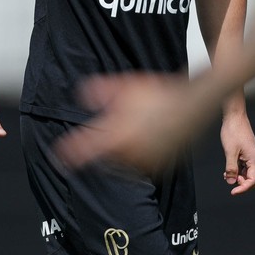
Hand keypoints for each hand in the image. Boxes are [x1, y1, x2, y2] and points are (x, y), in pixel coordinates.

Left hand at [55, 73, 218, 172]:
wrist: (194, 103)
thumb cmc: (163, 93)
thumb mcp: (128, 86)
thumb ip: (102, 91)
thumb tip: (83, 93)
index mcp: (119, 134)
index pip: (86, 147)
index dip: (70, 151)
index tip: (60, 155)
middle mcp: (131, 151)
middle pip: (106, 159)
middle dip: (103, 148)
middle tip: (113, 132)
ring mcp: (148, 160)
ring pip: (124, 165)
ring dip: (121, 155)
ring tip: (133, 135)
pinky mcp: (162, 166)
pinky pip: (144, 168)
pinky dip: (140, 159)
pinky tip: (146, 142)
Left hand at [220, 111, 254, 194]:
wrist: (234, 116)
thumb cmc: (233, 131)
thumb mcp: (230, 151)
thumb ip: (231, 168)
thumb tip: (231, 182)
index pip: (253, 181)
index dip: (243, 188)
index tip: (232, 192)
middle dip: (244, 184)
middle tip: (232, 180)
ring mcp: (252, 157)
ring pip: (249, 175)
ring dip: (239, 178)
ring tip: (227, 174)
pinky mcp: (247, 154)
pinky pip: (245, 168)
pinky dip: (238, 172)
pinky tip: (228, 170)